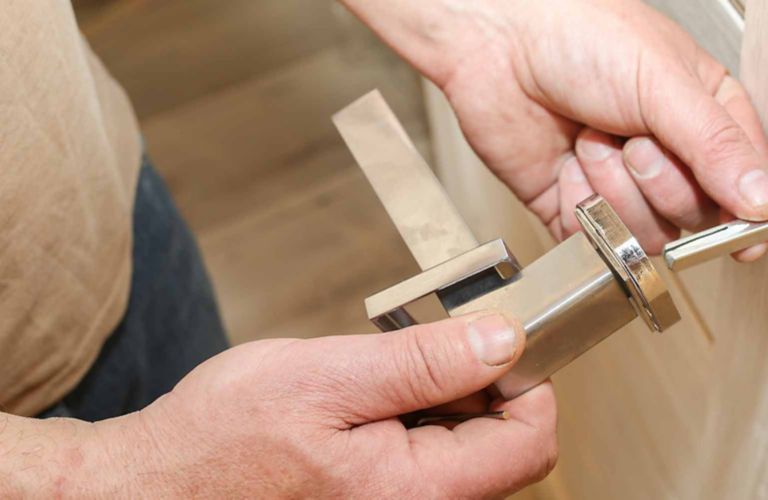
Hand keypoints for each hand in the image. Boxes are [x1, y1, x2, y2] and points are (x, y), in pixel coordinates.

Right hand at [84, 312, 555, 496]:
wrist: (158, 486)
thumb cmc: (220, 442)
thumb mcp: (325, 378)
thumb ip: (424, 363)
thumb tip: (505, 341)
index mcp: (415, 491)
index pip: (529, 442)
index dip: (526, 381)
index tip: (492, 340)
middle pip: (507, 446)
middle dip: (479, 385)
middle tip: (420, 349)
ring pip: (471, 447)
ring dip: (445, 397)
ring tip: (381, 377)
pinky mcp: (386, 499)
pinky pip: (434, 455)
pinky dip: (419, 414)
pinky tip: (373, 398)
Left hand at [344, 0, 767, 259]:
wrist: (498, 41)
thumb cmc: (581, 35)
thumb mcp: (665, 83)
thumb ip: (717, 147)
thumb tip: (764, 201)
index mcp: (708, 118)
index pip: (747, 187)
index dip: (739, 212)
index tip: (734, 229)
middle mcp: (671, 158)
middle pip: (696, 220)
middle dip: (659, 183)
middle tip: (632, 139)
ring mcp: (625, 188)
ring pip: (647, 236)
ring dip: (614, 191)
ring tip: (592, 140)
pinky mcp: (581, 211)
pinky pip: (599, 244)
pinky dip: (581, 209)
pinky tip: (569, 165)